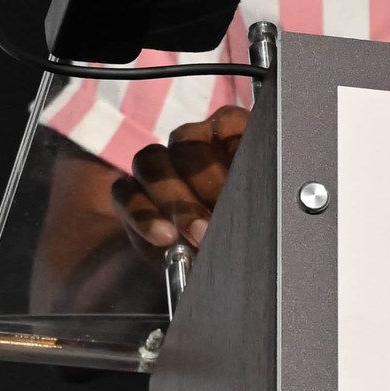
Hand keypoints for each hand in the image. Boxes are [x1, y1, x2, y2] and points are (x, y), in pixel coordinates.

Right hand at [110, 104, 249, 253]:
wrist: (217, 265)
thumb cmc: (250, 233)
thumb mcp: (263, 214)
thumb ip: (261, 195)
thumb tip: (264, 193)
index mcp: (232, 136)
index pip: (228, 124)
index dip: (237, 151)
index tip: (251, 183)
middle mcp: (194, 141)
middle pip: (187, 143)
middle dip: (205, 181)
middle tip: (224, 216)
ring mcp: (160, 164)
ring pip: (152, 162)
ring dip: (174, 199)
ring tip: (197, 234)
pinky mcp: (132, 192)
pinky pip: (125, 192)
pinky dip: (143, 214)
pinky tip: (165, 237)